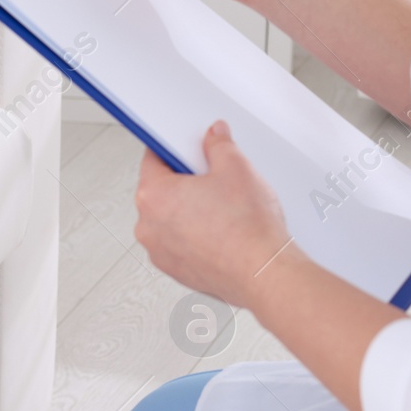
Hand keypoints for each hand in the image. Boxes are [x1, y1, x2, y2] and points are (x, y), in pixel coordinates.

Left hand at [134, 121, 300, 306]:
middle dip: (186, 181)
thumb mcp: (236, 168)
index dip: (175, 148)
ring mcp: (159, 251)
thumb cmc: (246, 229)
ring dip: (190, 210)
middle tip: (215, 180)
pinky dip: (196, 235)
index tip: (187, 148)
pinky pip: (180, 242)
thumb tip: (214, 137)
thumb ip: (219, 145)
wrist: (263, 273)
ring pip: (171, 218)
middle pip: (161, 189)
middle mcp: (147, 226)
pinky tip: (222, 232)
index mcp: (152, 195)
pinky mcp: (176, 270)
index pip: (153, 157)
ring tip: (223, 210)